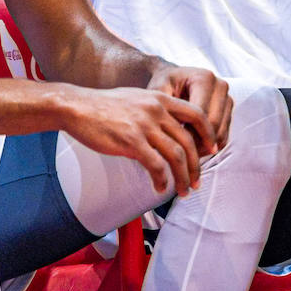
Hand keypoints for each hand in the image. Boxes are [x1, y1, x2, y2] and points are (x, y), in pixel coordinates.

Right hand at [63, 85, 215, 195]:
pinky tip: (159, 187)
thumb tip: (170, 131)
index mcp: (161, 99)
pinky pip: (156, 165)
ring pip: (176, 155)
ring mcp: (145, 126)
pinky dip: (162, 179)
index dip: (208, 134)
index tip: (212, 150)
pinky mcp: (131, 142)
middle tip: (197, 182)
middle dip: (196, 165)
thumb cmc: (105, 105)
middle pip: (189, 141)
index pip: (197, 115)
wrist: (78, 106)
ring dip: (183, 177)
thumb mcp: (138, 98)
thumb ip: (157, 111)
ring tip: (182, 191)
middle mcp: (157, 110)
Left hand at [149, 64, 232, 150]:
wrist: (175, 78)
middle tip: (178, 154)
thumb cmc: (165, 84)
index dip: (187, 133)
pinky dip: (210, 146)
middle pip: (213, 124)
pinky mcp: (228, 111)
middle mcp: (220, 86)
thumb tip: (168, 133)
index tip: (172, 146)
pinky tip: (193, 148)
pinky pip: (224, 136)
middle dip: (196, 142)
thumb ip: (163, 107)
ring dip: (204, 147)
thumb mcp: (158, 90)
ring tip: (184, 153)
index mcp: (204, 78)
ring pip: (220, 132)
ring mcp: (227, 99)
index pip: (200, 114)